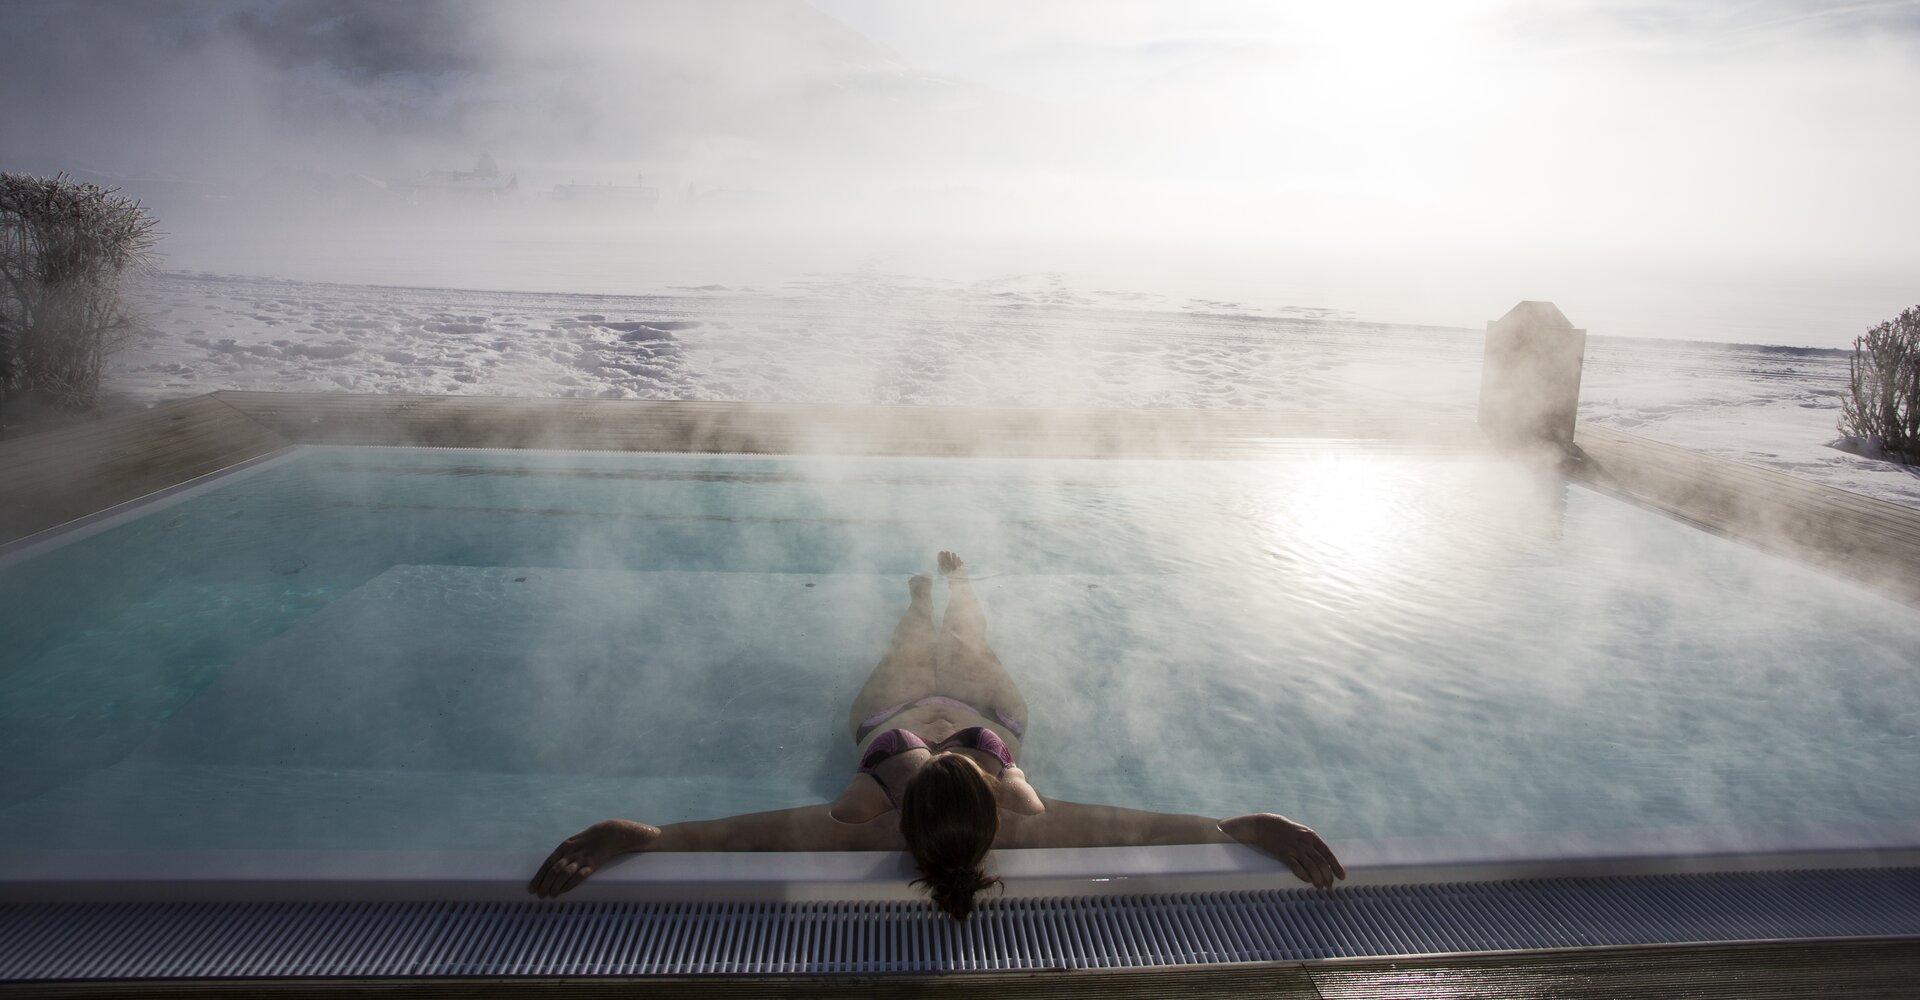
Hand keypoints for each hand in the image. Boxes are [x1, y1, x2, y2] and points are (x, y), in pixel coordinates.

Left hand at [528, 819, 659, 898]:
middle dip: (544, 884)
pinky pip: (579, 876)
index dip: (538, 877)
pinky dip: (570, 885)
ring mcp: (582, 858)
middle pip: (553, 870)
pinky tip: (564, 891)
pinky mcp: (593, 864)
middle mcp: (571, 853)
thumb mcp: (573, 843)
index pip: (547, 864)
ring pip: (564, 874)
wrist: (611, 834)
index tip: (531, 888)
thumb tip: (549, 869)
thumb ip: (562, 854)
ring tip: (550, 896)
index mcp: (564, 847)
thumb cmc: (589, 840)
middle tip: (539, 895)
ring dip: (555, 886)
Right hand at [1219, 813, 1344, 889]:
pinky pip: (1296, 867)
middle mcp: (1305, 843)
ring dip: (1317, 879)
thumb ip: (1313, 845)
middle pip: (1321, 863)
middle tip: (1329, 886)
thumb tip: (1325, 860)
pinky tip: (1307, 881)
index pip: (1328, 854)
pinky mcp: (1284, 854)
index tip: (1341, 877)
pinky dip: (1303, 876)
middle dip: (1327, 876)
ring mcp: (1294, 848)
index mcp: (1312, 837)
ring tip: (1320, 886)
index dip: (1336, 866)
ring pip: (1311, 867)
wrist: (1266, 825)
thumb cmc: (1287, 831)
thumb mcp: (1303, 833)